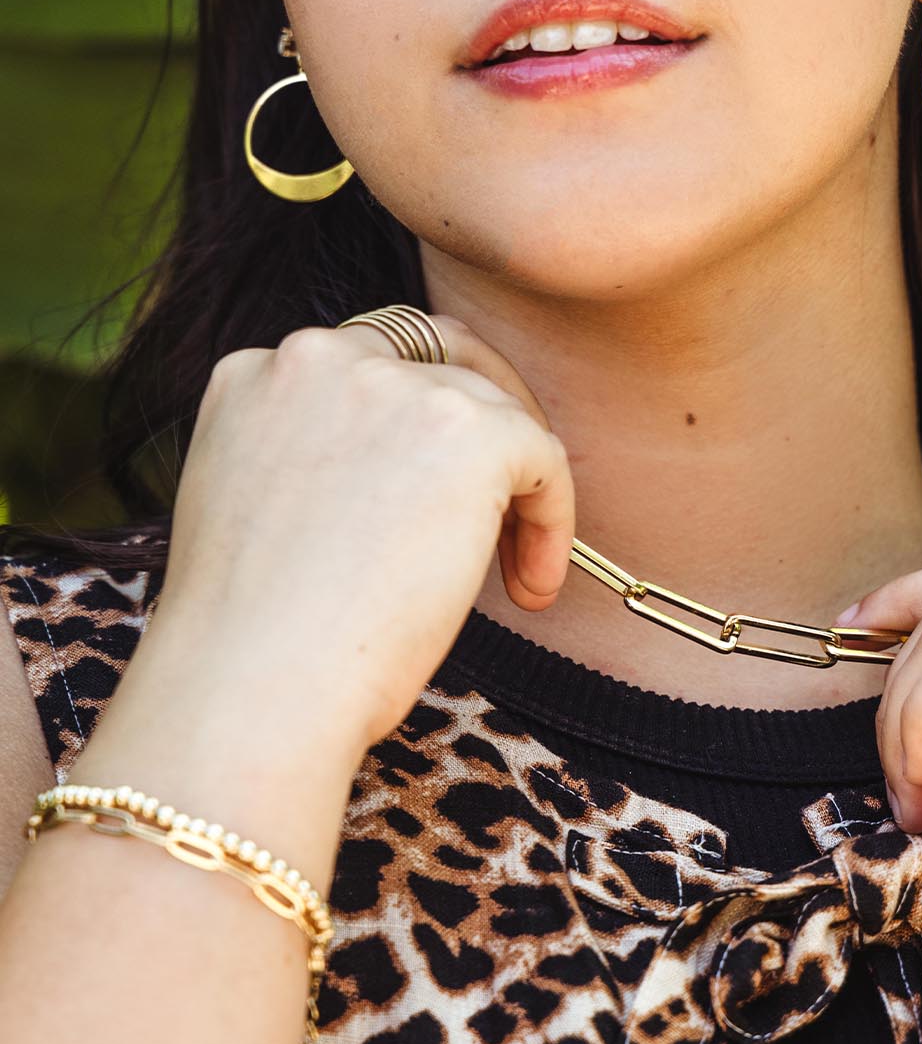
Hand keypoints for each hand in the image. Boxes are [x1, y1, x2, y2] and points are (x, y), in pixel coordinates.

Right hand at [150, 316, 574, 758]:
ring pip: (493, 409)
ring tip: (511, 573)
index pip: (361, 365)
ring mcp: (392, 386)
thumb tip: (400, 487)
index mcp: (252, 377)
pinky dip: (551, 518)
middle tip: (502, 498)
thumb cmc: (247, 644)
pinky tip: (529, 586)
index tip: (424, 498)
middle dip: (478, 419)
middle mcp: (315, 360)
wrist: (250, 687)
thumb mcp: (255, 517)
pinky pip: (542, 455)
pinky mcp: (467, 431)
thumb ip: (312, 467)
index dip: (408, 428)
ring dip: (513, 486)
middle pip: (436, 355)